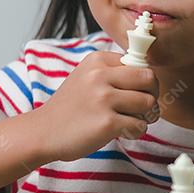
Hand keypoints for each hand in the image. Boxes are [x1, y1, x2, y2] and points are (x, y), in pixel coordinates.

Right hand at [34, 51, 159, 160]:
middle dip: (151, 95)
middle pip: (150, 79)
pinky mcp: (107, 122)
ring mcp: (103, 98)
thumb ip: (113, 73)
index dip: (144, 82)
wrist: (42, 132)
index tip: (135, 93)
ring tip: (128, 121)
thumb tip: (150, 76)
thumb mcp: (86, 77)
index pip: (140, 64)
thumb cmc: (70, 108)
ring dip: (144, 116)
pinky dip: (135, 131)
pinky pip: (140, 125)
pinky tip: (120, 132)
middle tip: (140, 108)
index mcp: (97, 60)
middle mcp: (100, 75)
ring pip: (148, 103)